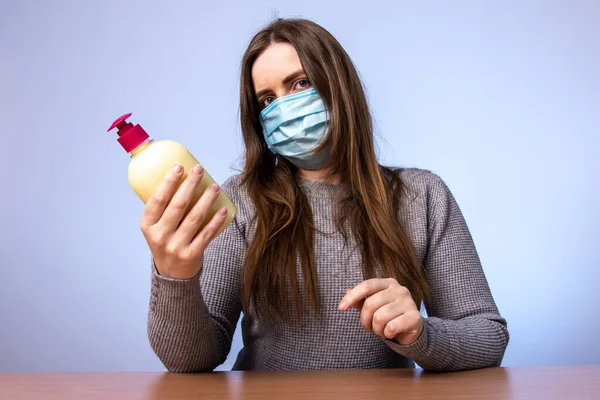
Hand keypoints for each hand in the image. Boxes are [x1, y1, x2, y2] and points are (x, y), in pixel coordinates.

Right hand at [140, 164, 227, 278]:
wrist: (172, 275)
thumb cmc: (166, 242)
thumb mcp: (155, 227)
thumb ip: (163, 209)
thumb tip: (181, 178)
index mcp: (147, 226)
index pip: (157, 200)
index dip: (168, 182)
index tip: (179, 167)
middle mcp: (159, 236)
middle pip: (178, 205)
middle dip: (190, 184)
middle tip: (199, 170)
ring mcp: (175, 246)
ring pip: (194, 217)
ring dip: (206, 199)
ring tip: (214, 186)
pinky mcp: (191, 255)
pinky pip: (206, 234)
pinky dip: (216, 221)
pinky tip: (223, 209)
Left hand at [339, 278, 422, 344]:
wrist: (412, 330)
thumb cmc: (390, 316)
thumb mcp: (374, 307)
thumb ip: (360, 300)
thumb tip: (346, 290)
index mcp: (388, 283)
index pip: (366, 286)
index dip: (352, 296)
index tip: (341, 308)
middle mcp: (400, 289)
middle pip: (371, 304)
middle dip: (365, 320)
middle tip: (368, 327)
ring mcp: (409, 302)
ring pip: (380, 317)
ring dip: (377, 329)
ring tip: (381, 330)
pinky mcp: (415, 317)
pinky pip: (391, 327)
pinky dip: (387, 334)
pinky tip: (390, 333)